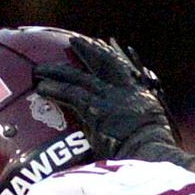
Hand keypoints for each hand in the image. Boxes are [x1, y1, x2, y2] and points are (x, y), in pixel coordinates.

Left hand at [33, 39, 188, 166]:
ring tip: (41, 69)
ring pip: (80, 77)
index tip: (106, 45)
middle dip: (89, 50)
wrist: (152, 153)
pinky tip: (42, 87)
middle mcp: (127, 91)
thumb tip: (116, 132)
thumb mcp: (152, 132)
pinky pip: (70, 94)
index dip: (115, 55)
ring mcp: (111, 98)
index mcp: (143, 96)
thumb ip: (134, 125)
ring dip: (59, 71)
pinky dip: (54, 89)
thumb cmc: (153, 151)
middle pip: (105, 63)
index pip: (127, 69)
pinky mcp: (96, 108)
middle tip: (74, 40)